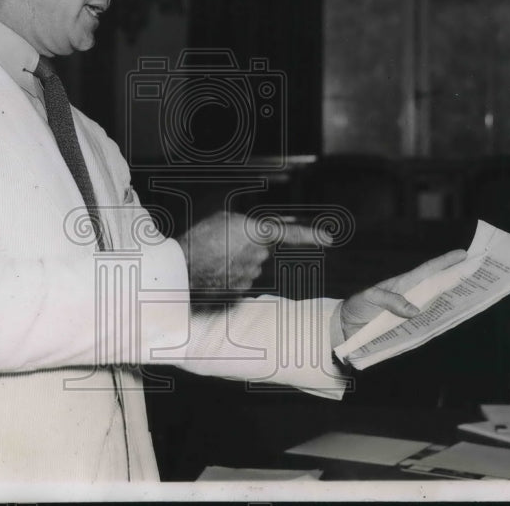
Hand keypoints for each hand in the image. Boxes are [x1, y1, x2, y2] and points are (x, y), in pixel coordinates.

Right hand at [178, 211, 331, 290]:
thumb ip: (245, 226)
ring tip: (212, 258)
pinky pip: (239, 281)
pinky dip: (228, 277)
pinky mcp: (239, 291)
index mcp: (256, 233)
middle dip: (247, 248)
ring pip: (249, 267)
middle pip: (260, 251)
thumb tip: (252, 237)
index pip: (289, 234)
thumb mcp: (223, 218)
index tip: (329, 239)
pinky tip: (213, 273)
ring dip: (235, 263)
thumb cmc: (199, 237)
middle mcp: (257, 256)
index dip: (310, 236)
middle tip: (221, 244)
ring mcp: (249, 275)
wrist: (180, 267)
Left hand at [339, 249, 467, 341]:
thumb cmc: (358, 306)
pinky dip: (443, 315)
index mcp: (403, 283)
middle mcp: (411, 293)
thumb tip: (415, 311)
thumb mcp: (371, 299)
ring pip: (437, 299)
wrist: (348, 325)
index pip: (428, 270)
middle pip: (438, 282)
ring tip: (474, 290)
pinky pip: (430, 317)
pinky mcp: (410, 322)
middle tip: (478, 268)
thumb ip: (391, 301)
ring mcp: (412, 307)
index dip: (445, 262)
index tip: (463, 254)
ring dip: (454, 294)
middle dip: (457, 274)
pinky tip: (454, 315)